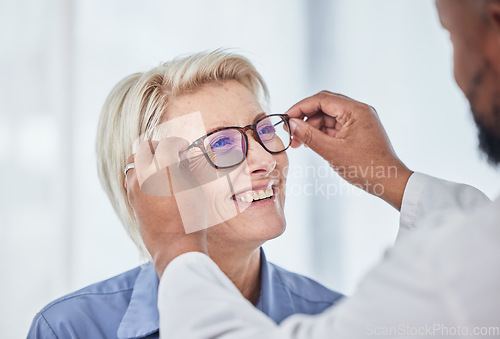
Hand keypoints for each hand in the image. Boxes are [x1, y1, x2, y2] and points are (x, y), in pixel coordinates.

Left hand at [125, 138, 207, 277]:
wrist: (175, 246)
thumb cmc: (190, 219)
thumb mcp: (194, 189)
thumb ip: (185, 169)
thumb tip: (180, 159)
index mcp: (162, 167)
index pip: (168, 143)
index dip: (179, 143)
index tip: (185, 148)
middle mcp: (144, 173)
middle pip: (145, 147)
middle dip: (160, 147)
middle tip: (172, 154)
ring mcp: (134, 186)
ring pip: (133, 160)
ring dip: (146, 159)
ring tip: (160, 168)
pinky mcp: (131, 199)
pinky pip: (131, 177)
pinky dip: (141, 173)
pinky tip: (154, 182)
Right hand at [287, 91, 412, 209]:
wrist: (390, 182)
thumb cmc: (366, 167)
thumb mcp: (332, 152)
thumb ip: (310, 136)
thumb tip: (292, 124)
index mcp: (356, 110)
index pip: (321, 99)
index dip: (300, 107)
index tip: (286, 118)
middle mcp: (359, 111)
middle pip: (324, 105)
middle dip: (305, 118)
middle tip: (290, 132)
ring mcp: (359, 120)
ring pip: (328, 116)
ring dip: (312, 127)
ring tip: (299, 143)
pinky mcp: (358, 131)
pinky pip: (335, 126)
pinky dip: (322, 133)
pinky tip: (311, 143)